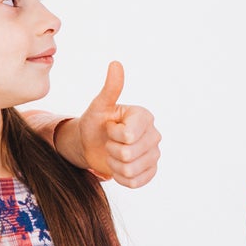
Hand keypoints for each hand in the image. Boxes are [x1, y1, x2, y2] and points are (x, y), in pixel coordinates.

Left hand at [67, 62, 161, 187]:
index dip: (113, 135)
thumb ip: (110, 88)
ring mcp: (154, 154)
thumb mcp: (99, 106)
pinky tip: (118, 166)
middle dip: (112, 150)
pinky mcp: (150, 171)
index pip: (128, 136)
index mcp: (144, 116)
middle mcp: (154, 134)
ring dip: (114, 164)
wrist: (92, 144)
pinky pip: (134, 182)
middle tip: (109, 142)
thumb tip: (116, 63)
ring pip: (130, 170)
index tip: (110, 127)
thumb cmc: (95, 122)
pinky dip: (120, 177)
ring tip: (113, 153)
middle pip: (129, 154)